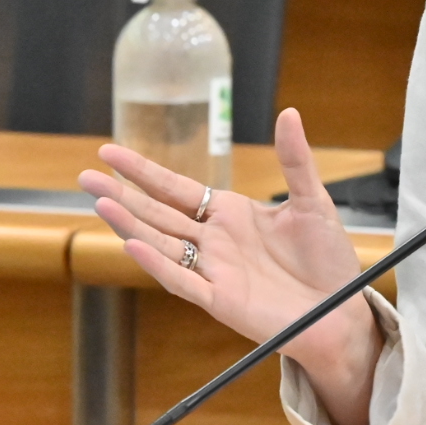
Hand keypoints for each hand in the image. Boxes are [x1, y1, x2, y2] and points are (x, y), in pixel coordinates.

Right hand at [79, 107, 381, 424]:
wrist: (340, 311)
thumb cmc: (328, 260)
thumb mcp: (313, 200)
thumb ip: (295, 159)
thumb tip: (289, 113)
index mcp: (231, 215)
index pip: (176, 188)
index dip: (142, 171)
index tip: (109, 152)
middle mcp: (215, 241)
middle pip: (157, 212)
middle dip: (122, 193)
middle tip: (85, 175)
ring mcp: (213, 270)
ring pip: (161, 244)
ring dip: (130, 224)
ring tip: (99, 202)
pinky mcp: (220, 300)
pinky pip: (182, 280)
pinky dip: (158, 263)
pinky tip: (133, 245)